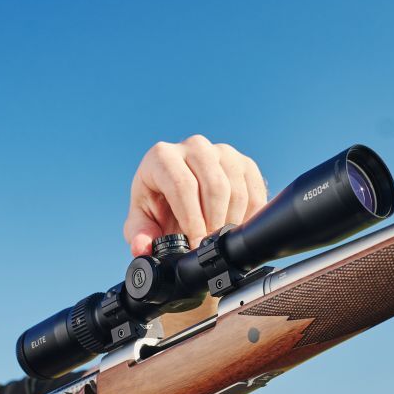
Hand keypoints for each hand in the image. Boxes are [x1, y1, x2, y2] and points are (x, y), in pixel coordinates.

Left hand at [124, 135, 268, 255]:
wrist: (180, 195)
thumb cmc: (158, 207)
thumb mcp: (142, 222)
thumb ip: (139, 235)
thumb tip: (143, 247)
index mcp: (162, 157)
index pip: (182, 185)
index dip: (192, 220)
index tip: (196, 244)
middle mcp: (194, 147)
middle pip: (214, 186)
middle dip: (214, 223)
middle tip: (210, 246)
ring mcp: (222, 152)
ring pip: (237, 189)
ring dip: (231, 221)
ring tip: (220, 240)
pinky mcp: (244, 163)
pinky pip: (255, 191)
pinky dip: (249, 216)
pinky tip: (235, 229)